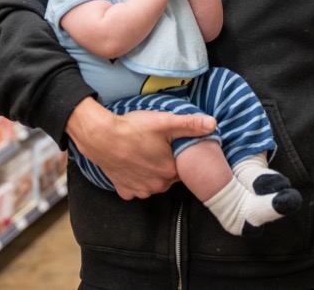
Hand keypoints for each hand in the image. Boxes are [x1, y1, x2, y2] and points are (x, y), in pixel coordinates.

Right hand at [66, 98, 216, 199]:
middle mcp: (157, 186)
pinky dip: (137, 179)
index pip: (187, 168)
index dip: (183, 156)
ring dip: (153, 172)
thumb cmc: (132, 129)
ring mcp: (139, 190)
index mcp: (170, 172)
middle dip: (168, 164)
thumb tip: (213, 124)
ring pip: (155, 183)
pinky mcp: (124, 190)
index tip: (176, 146)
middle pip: (171, 176)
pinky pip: (136, 188)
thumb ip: (190, 124)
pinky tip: (134, 165)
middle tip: (160, 147)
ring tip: (146, 154)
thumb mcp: (165, 122)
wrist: (100, 137)